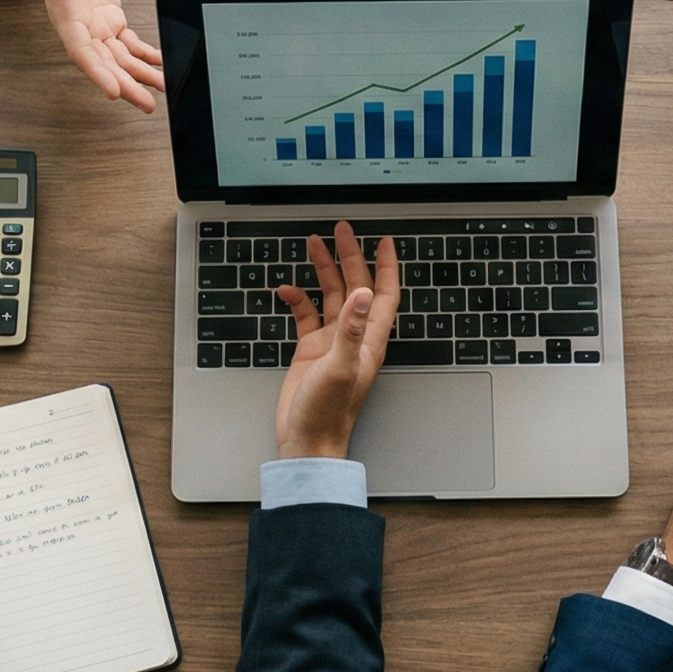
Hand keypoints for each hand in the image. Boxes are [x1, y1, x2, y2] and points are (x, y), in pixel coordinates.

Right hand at [18, 0, 164, 112]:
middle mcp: (81, 25)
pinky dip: (145, 54)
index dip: (97, 72)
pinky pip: (129, 43)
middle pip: (103, 63)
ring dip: (139, 75)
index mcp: (64, 13)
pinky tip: (160, 63)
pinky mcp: (111, 18)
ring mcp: (97, 24)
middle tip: (145, 102)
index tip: (113, 91)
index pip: (80, 50)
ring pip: (119, 58)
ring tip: (161, 89)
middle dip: (124, 84)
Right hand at [274, 222, 397, 457]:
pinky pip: (304, 316)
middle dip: (350, 257)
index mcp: (368, 340)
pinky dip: (296, 300)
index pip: (385, 295)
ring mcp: (331, 343)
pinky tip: (286, 290)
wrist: (306, 441)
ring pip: (329, 297)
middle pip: (356, 287)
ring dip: (323, 271)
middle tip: (341, 231)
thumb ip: (351, 328)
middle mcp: (352, 337)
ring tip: (314, 244)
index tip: (384, 241)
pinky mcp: (310, 351)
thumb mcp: (341, 367)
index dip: (386, 267)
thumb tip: (365, 294)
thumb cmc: (328, 413)